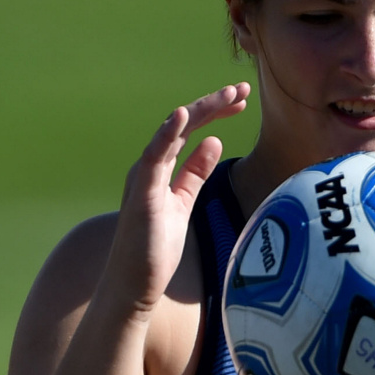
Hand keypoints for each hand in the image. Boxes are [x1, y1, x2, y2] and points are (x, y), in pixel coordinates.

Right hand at [105, 83, 249, 317]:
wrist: (131, 286)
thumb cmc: (154, 248)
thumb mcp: (183, 204)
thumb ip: (195, 174)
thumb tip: (214, 142)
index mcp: (161, 168)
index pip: (191, 130)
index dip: (216, 112)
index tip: (242, 101)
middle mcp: (149, 166)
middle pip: (184, 124)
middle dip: (214, 103)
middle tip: (243, 88)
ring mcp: (143, 177)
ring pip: (171, 131)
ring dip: (200, 110)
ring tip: (228, 94)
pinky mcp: (140, 193)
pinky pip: (153, 156)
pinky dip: (167, 132)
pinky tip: (184, 114)